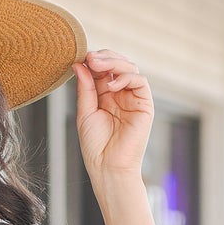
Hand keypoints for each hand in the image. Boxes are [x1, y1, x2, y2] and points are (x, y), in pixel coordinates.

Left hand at [72, 47, 153, 182]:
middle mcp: (121, 94)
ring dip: (113, 62)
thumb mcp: (85, 113)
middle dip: (104, 57)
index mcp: (106, 96)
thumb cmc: (95, 146)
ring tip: (97, 65)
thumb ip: (85, 88)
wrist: (108, 167)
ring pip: (129, 68)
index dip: (94, 61)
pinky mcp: (145, 105)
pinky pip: (140, 81)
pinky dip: (125, 78)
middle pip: (117, 64)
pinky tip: (111, 86)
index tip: (82, 58)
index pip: (103, 69)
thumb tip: (79, 64)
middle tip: (90, 57)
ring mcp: (134, 98)